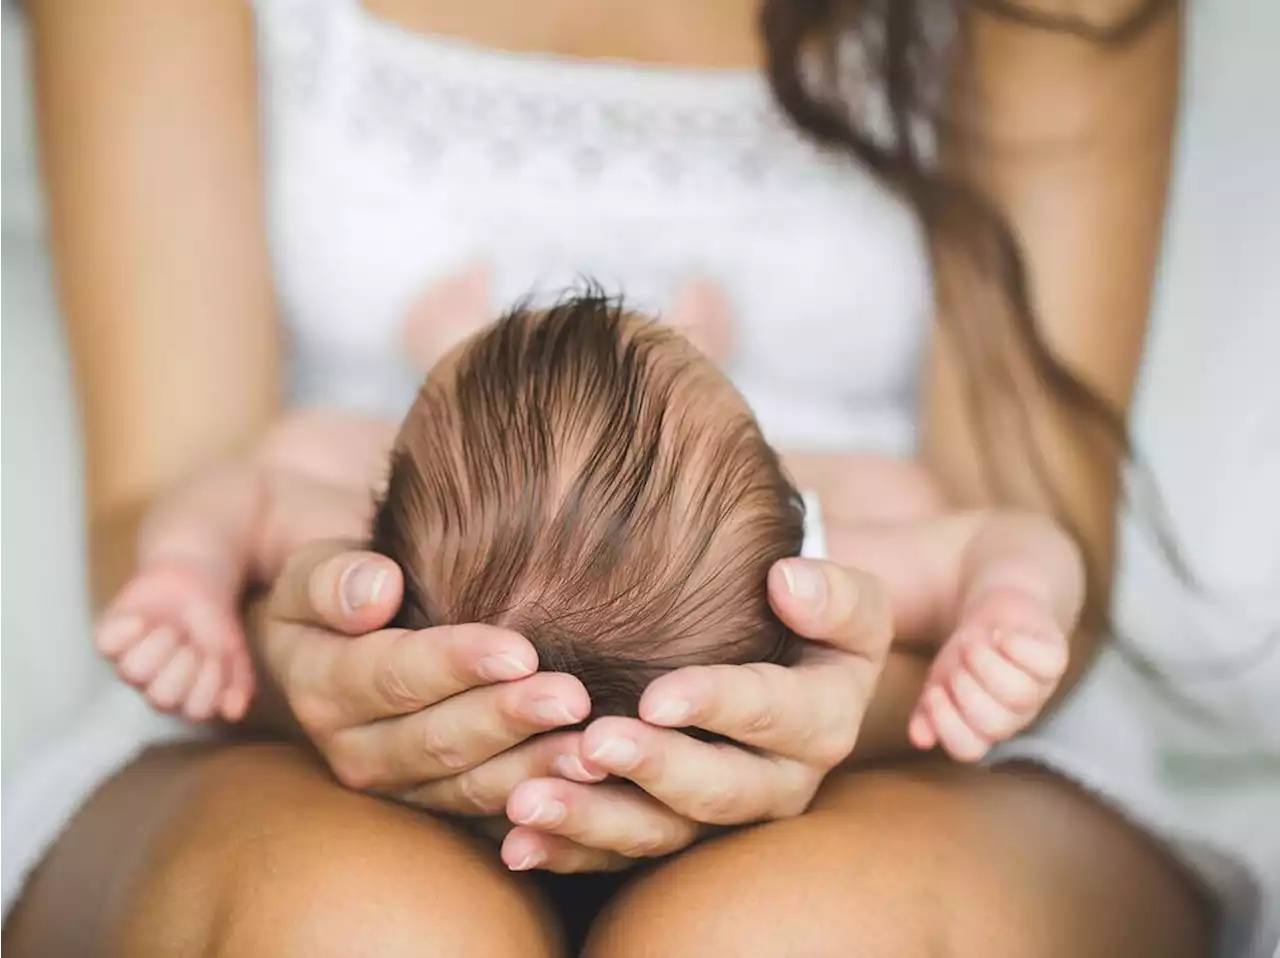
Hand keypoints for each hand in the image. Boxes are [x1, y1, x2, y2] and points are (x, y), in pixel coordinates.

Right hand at [257, 541, 595, 821]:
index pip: (395, 676)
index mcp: (322, 689)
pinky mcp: (442, 805)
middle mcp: (356, 752)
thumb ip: (332, 579)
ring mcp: (402, 788)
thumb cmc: (341, 592)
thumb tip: (376, 590)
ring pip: (471, 788)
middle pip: (439, 741)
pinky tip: (592, 787)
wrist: (344, 640)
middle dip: (508, 720)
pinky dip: (543, 806)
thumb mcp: (312, 573)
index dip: (457, 665)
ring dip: (535, 771)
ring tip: (593, 751)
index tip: (520, 651)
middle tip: (573, 699)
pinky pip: (494, 815)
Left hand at [496, 558, 893, 872]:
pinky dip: (568, 851)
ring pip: (663, 834)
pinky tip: (519, 842)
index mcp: (822, 723)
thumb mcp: (846, 604)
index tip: (656, 697)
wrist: (791, 663)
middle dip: (653, 770)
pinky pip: (621, 856)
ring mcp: (722, 817)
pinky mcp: (675, 833)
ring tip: (529, 801)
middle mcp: (779, 784)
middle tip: (593, 743)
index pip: (774, 715)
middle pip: (718, 791)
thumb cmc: (809, 619)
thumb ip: (832, 595)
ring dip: (594, 820)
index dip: (718, 705)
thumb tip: (787, 581)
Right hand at [908, 585, 1068, 761]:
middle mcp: (1014, 714)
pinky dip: (1019, 647)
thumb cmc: (967, 654)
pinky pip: (1047, 664)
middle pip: (994, 724)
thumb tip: (919, 739)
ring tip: (973, 640)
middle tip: (957, 660)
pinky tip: (1001, 635)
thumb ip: (927, 711)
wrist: (996, 613)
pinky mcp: (1055, 659)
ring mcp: (1038, 689)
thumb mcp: (939, 681)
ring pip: (1019, 694)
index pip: (967, 748)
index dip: (947, 723)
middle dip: (966, 689)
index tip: (933, 692)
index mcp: (983, 727)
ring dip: (987, 663)